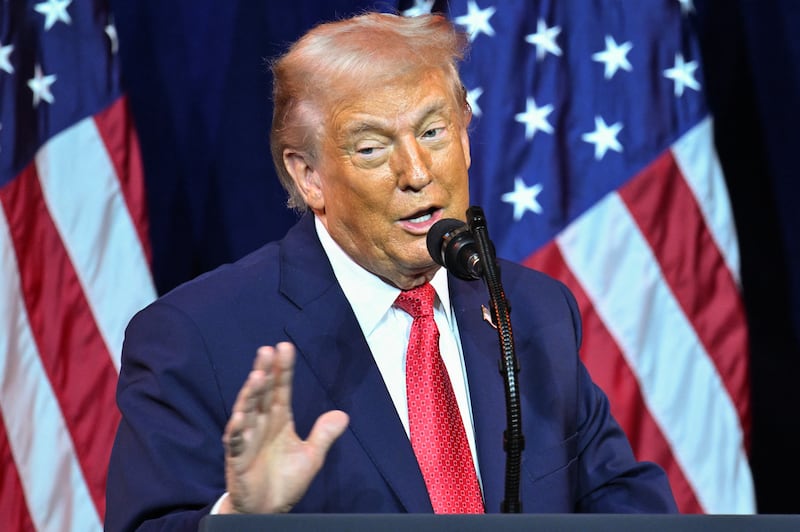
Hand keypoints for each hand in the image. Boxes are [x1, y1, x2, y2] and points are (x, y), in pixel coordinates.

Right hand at [220, 342, 348, 513]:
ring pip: (247, 411)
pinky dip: (237, 428)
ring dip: (250, 394)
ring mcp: (247, 439)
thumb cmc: (285, 480)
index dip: (283, 370)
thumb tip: (343, 415)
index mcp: (279, 419)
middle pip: (262, 393)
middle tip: (267, 351)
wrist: (269, 510)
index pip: (281, 389)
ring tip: (257, 376)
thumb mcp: (311, 456)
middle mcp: (262, 424)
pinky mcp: (237, 457)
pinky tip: (240, 415)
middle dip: (264, 372)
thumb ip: (323, 434)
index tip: (285, 347)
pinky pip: (236, 440)